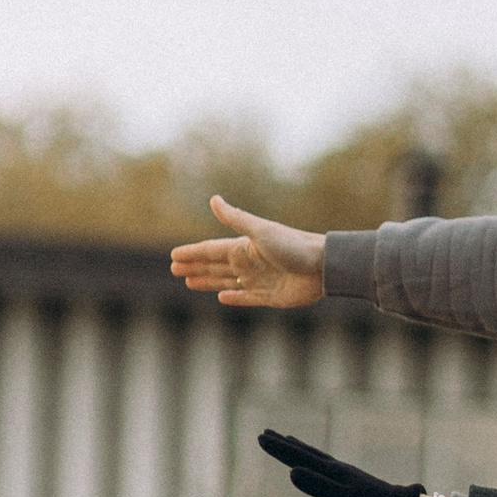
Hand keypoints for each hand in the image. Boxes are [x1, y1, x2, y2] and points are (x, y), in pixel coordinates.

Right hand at [170, 197, 324, 309]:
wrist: (324, 266)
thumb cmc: (293, 245)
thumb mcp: (261, 231)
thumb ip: (236, 219)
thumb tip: (213, 198)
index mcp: (243, 248)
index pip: (210, 251)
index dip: (192, 253)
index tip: (173, 256)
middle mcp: (248, 263)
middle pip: (214, 267)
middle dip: (195, 267)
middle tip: (175, 270)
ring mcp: (258, 280)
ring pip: (226, 282)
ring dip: (208, 282)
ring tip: (189, 282)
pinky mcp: (269, 297)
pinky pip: (246, 298)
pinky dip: (233, 298)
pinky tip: (222, 297)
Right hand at [257, 429, 421, 496]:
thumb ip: (318, 486)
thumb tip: (291, 472)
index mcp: (332, 471)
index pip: (299, 457)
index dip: (279, 448)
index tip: (260, 436)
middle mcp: (337, 468)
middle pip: (305, 452)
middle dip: (284, 444)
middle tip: (265, 432)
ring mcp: (345, 475)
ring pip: (316, 457)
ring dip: (299, 449)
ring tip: (288, 440)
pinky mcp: (351, 483)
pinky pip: (326, 467)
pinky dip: (315, 461)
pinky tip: (317, 466)